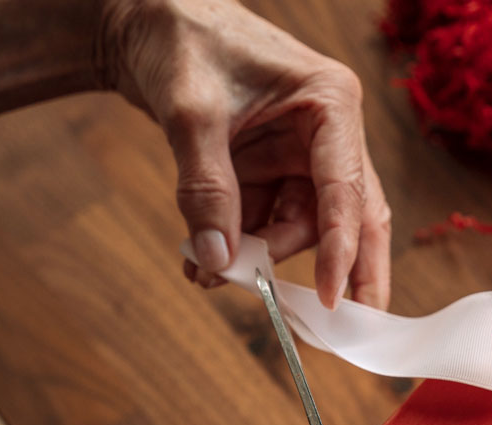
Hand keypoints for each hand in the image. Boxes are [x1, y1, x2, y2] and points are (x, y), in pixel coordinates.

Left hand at [101, 0, 390, 307]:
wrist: (142, 18)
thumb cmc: (181, 39)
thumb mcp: (191, 115)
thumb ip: (207, 190)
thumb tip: (219, 260)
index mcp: (330, 106)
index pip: (346, 191)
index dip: (342, 249)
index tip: (333, 299)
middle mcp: (326, 134)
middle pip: (349, 218)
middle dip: (340, 271)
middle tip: (337, 327)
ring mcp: (299, 153)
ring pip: (299, 227)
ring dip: (261, 259)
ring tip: (210, 274)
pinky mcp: (269, 167)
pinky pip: (263, 221)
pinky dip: (237, 245)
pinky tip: (202, 261)